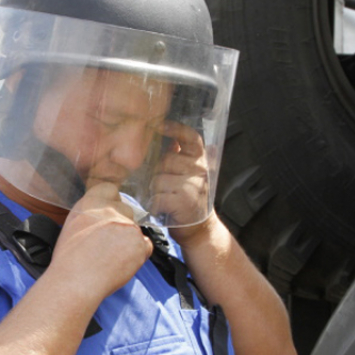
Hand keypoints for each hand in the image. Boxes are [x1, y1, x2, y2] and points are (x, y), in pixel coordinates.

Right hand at [48, 182, 152, 303]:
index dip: (112, 202)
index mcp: (90, 203)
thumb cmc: (68, 261)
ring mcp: (127, 225)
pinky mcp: (139, 243)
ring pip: (135, 230)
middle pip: (126, 210)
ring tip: (110, 258)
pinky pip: (145, 245)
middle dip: (122, 225)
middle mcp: (110, 210)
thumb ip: (90, 215)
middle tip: (110, 244)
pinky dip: (138, 254)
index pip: (110, 189)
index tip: (110, 215)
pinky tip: (121, 263)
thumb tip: (101, 218)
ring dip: (128, 242)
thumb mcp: (72, 226)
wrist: (75, 282)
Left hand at [150, 121, 210, 242]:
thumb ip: (178, 157)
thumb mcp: (187, 175)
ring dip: (154, 192)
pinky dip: (154, 205)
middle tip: (163, 189)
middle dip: (157, 174)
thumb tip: (166, 137)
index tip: (159, 125)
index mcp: (200, 160)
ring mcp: (193, 185)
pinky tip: (161, 209)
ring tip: (164, 199)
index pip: (190, 137)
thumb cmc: (187, 200)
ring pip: (157, 180)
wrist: (199, 229)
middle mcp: (199, 170)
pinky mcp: (184, 200)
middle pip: (164, 161)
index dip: (175, 129)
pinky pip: (157, 197)